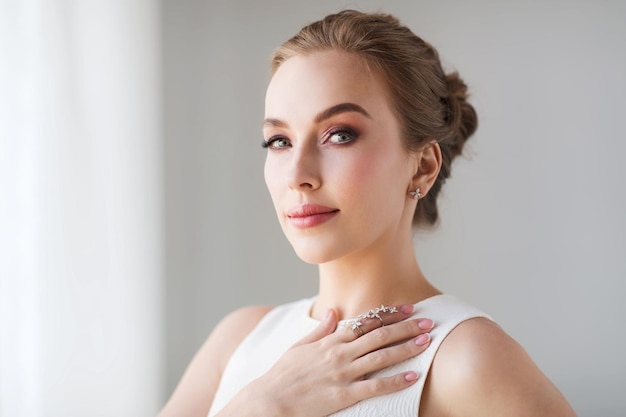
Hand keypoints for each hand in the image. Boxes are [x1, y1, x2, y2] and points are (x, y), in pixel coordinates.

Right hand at [218, 304, 433, 416]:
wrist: (269, 400)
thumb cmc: (283, 375)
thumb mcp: (299, 346)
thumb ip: (320, 330)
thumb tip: (332, 312)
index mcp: (330, 340)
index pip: (366, 322)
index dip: (389, 314)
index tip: (408, 308)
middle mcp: (339, 353)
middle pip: (379, 335)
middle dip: (406, 327)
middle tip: (429, 321)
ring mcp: (343, 373)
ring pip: (381, 356)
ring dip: (406, 347)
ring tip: (426, 342)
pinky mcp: (344, 395)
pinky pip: (375, 386)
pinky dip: (396, 380)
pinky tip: (413, 376)